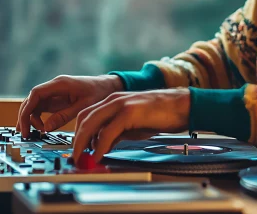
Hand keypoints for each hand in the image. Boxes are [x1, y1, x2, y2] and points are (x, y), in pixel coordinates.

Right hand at [16, 74, 123, 136]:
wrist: (108, 86)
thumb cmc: (98, 92)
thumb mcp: (83, 106)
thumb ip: (64, 116)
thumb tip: (46, 127)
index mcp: (60, 84)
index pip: (36, 94)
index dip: (27, 109)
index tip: (25, 125)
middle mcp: (54, 86)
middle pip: (31, 100)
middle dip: (25, 116)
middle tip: (24, 133)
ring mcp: (54, 93)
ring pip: (34, 104)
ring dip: (29, 118)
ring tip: (29, 133)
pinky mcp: (57, 99)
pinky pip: (42, 108)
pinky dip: (37, 118)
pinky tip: (39, 129)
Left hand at [72, 88, 190, 162]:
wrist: (181, 106)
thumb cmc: (160, 115)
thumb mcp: (133, 126)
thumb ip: (116, 133)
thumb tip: (102, 146)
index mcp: (113, 101)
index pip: (86, 115)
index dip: (78, 133)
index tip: (77, 149)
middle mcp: (113, 99)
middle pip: (84, 118)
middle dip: (76, 140)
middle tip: (75, 157)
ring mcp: (120, 103)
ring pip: (91, 123)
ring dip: (83, 143)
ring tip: (83, 158)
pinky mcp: (129, 111)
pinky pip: (107, 131)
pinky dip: (100, 145)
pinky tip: (99, 155)